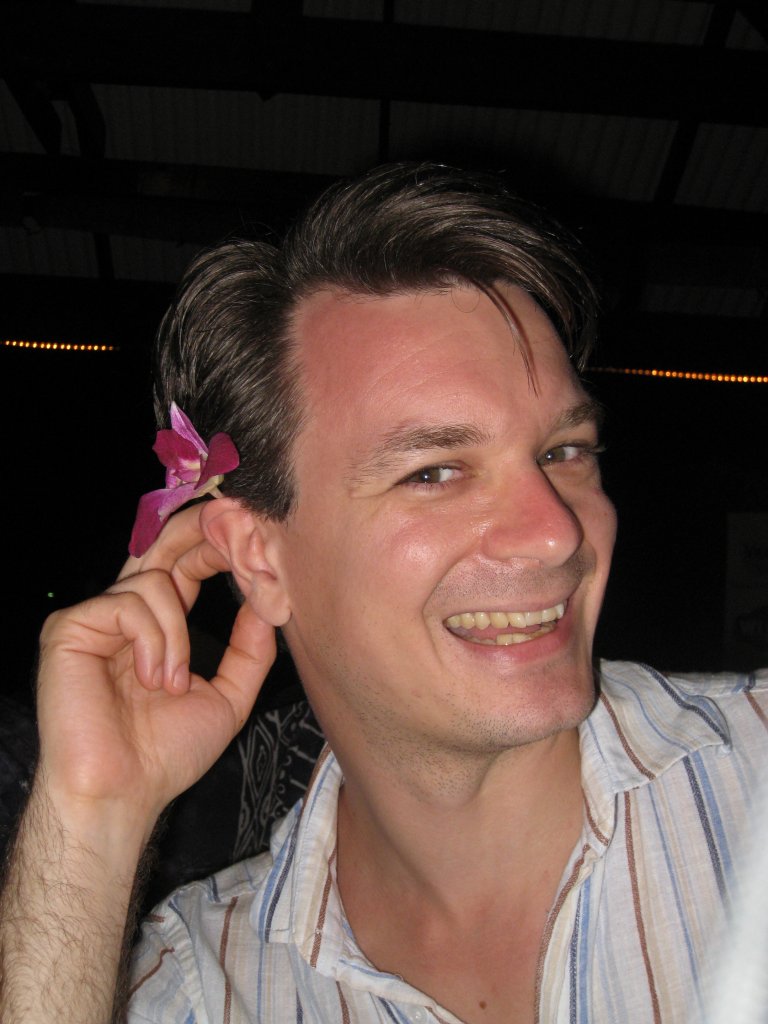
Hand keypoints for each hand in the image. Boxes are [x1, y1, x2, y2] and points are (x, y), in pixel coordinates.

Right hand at [36, 504, 275, 836]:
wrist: (123, 793)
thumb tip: (268, 603)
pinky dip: (152, 641)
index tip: (251, 537)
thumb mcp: (227, 696)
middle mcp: (125, 615)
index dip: (216, 547)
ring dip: (177, 636)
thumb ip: (249, 650)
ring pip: (154, 581)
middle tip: (231, 524)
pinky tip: (150, 680)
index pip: (185, 566)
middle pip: (159, 547)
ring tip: (171, 685)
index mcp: (157, 626)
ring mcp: (94, 619)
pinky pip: (127, 605)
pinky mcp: (69, 629)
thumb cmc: (166, 754)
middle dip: (198, 532)